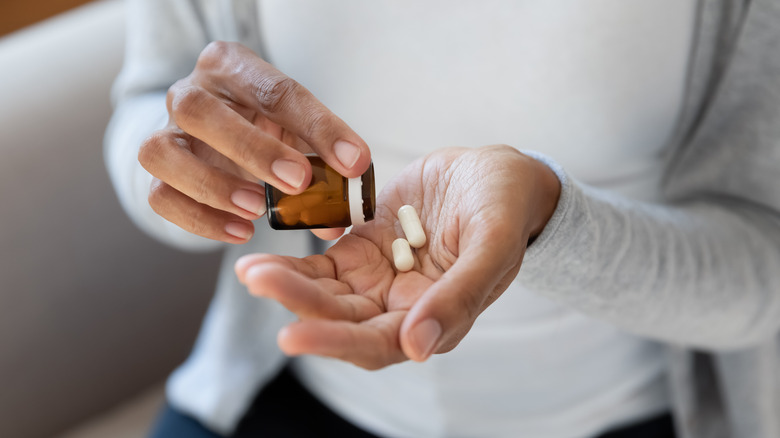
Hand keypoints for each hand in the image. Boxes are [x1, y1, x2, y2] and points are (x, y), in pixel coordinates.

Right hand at [138, 41, 369, 242]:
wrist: (220, 131)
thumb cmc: (266, 125)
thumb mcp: (298, 131)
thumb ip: (322, 164)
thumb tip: (335, 219)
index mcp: (231, 66)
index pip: (275, 90)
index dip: (318, 127)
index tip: (352, 162)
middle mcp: (189, 92)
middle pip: (199, 109)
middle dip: (252, 149)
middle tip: (298, 183)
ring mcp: (165, 131)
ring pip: (161, 152)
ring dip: (212, 185)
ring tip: (257, 210)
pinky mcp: (156, 173)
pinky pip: (160, 196)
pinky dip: (198, 218)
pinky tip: (240, 231)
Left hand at [235, 145, 560, 368]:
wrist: (496, 172)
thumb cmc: (506, 208)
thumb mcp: (492, 245)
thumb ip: (459, 295)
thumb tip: (418, 348)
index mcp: (436, 318)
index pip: (377, 344)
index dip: (335, 342)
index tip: (292, 332)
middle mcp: (401, 308)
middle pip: (341, 320)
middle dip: (299, 305)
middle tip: (258, 281)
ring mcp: (379, 278)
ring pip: (326, 293)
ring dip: (288, 284)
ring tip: (250, 269)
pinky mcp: (363, 249)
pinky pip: (323, 263)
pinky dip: (295, 262)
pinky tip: (263, 257)